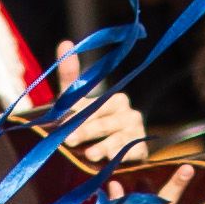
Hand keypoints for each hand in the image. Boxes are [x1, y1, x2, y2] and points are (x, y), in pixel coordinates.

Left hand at [57, 40, 146, 164]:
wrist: (106, 154)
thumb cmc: (87, 124)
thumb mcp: (76, 102)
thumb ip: (70, 75)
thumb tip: (65, 42)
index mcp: (116, 100)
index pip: (96, 107)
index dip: (79, 116)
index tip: (63, 124)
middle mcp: (130, 115)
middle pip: (106, 122)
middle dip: (86, 131)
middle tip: (69, 140)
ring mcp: (137, 134)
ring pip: (119, 138)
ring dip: (104, 146)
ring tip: (90, 155)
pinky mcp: (141, 152)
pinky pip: (132, 153)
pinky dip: (122, 157)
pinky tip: (110, 162)